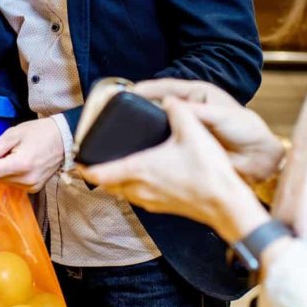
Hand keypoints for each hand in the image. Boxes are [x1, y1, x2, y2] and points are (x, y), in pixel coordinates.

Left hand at [0, 117, 64, 192]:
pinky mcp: (33, 189)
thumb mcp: (13, 134)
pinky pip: (12, 184)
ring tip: (13, 154)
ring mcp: (31, 186)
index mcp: (20, 164)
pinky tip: (18, 163)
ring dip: (0, 170)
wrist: (65, 139)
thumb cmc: (39, 132)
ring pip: (2, 181)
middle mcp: (26, 179)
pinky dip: (9, 174)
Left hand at [80, 98, 266, 241]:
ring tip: (118, 164)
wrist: (227, 205)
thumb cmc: (208, 171)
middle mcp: (140, 188)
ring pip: (123, 193)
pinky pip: (139, 197)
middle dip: (99, 173)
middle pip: (108, 185)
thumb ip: (177, 110)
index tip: (78, 159)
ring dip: (116, 181)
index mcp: (139, 169)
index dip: (85, 167)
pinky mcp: (164, 207)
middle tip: (96, 159)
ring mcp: (151, 201)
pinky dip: (133, 187)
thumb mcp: (192, 131)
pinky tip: (146, 175)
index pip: (99, 174)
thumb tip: (169, 100)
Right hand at [135, 79, 285, 183]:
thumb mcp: (222, 115)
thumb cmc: (247, 129)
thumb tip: (169, 106)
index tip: (126, 92)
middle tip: (118, 113)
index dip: (145, 89)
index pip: (164, 88)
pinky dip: (153, 148)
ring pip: (158, 128)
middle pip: (157, 107)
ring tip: (123, 135)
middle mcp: (188, 110)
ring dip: (144, 131)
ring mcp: (185, 130)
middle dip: (139, 109)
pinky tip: (141, 154)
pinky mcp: (185, 149)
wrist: (260, 158)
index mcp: (196, 95)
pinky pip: (164, 147)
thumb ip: (197, 112)